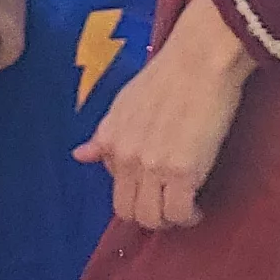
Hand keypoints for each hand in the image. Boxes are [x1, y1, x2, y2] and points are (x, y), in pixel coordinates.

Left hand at [75, 0, 250, 228]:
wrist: (200, 60)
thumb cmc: (168, 75)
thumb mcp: (124, 103)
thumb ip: (104, 134)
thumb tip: (80, 154)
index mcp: (111, 140)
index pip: (114, 187)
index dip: (135, 192)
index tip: (153, 189)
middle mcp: (126, 157)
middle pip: (128, 211)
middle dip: (148, 216)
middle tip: (168, 207)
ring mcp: (153, 166)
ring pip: (151, 219)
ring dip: (168, 220)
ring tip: (183, 208)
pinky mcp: (183, 171)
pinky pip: (179, 213)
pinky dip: (188, 217)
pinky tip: (197, 207)